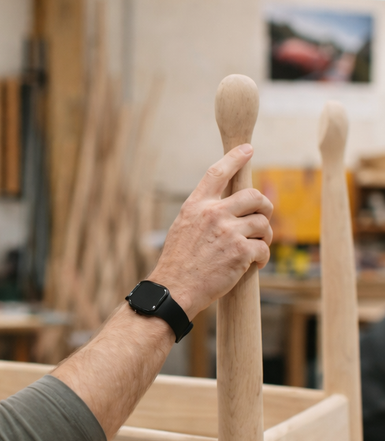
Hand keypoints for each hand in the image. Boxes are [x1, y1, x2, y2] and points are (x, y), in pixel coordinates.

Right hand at [150, 144, 272, 319]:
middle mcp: (213, 214)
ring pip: (263, 223)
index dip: (235, 158)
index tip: (247, 149)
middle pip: (253, 196)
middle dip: (264, 206)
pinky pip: (264, 248)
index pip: (217, 173)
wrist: (175, 290)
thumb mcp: (182, 229)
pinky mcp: (241, 252)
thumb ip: (203, 215)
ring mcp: (228, 232)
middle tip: (263, 218)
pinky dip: (262, 258)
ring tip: (257, 247)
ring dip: (265, 236)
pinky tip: (254, 264)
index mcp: (196, 206)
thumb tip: (226, 208)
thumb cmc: (178, 264)